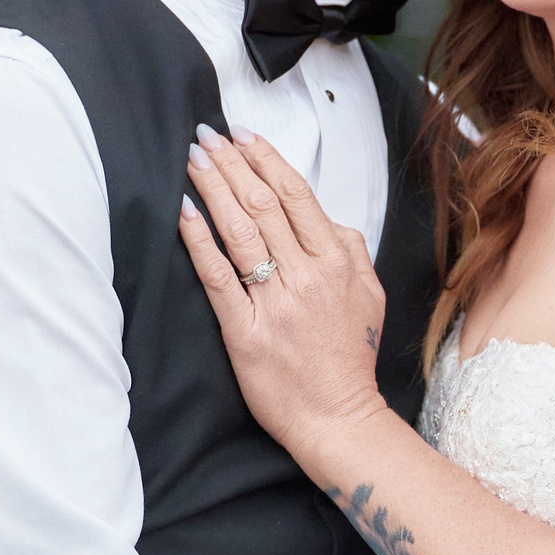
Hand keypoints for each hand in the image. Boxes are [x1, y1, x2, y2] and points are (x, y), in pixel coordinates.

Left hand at [178, 127, 388, 455]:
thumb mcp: (370, 296)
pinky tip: (185, 212)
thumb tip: (328, 218)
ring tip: (194, 160)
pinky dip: (200, 240)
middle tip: (207, 136)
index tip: (244, 136)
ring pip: (241, 232)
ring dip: (213, 189)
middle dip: (232, 163)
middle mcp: (307, 277)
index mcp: (337, 263)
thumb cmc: (348, 359)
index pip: (297, 196)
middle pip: (264, 205)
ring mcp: (275, 303)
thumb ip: (351, 251)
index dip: (266, 159)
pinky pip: (218, 277)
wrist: (337, 418)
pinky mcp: (245, 331)